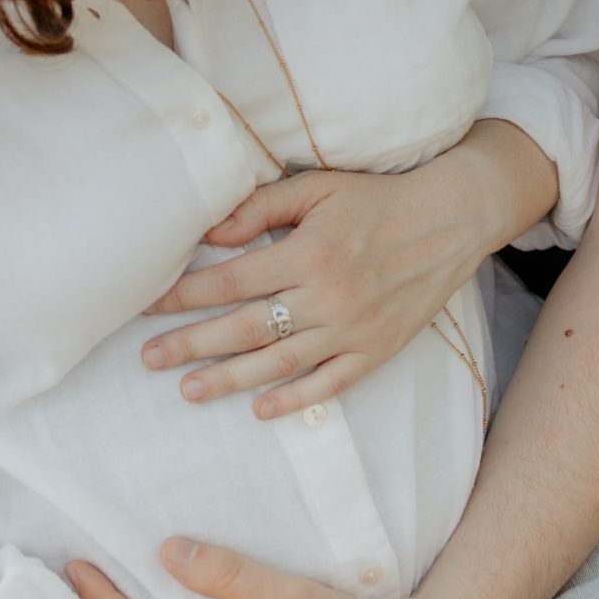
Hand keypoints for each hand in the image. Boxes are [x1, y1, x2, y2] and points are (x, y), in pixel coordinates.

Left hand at [142, 120, 554, 417]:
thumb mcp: (318, 188)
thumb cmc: (377, 199)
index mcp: (308, 253)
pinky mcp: (378, 349)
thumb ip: (261, 207)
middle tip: (149, 358)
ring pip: (280, 363)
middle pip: (245, 328)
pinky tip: (260, 410)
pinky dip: (295, 399)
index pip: (231, 281)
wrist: (450, 220)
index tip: (148, 305)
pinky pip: (330, 382)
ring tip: (187, 390)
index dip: (185, 295)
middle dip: (192, 344)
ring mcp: (353, 328)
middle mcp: (327, 296)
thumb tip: (210, 231)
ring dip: (229, 378)